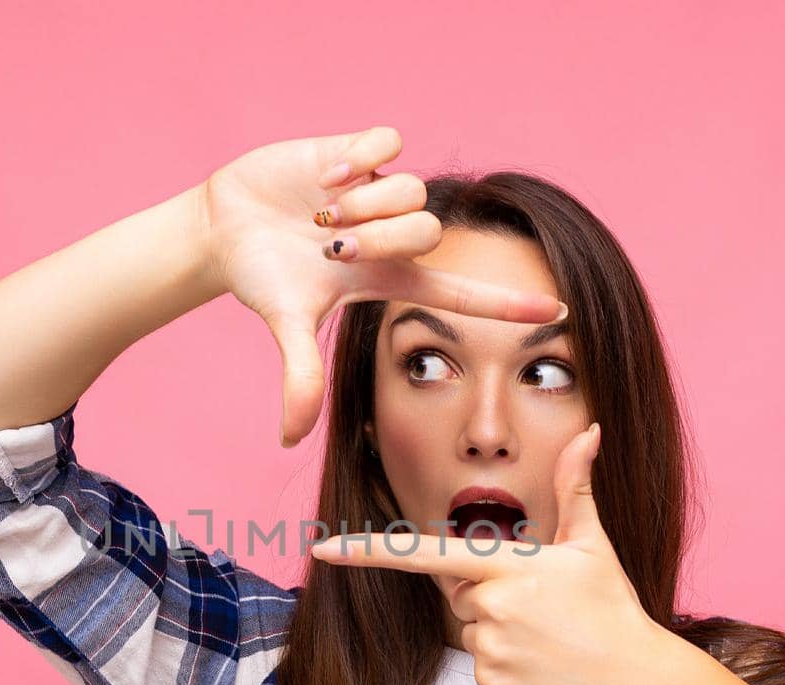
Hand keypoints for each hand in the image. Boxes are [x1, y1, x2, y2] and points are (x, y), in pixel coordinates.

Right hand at [199, 125, 566, 447]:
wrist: (226, 227)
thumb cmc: (263, 278)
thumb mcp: (286, 324)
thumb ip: (300, 376)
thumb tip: (289, 440)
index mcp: (389, 278)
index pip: (461, 293)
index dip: (508, 304)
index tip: (558, 312)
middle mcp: (393, 235)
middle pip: (428, 232)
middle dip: (380, 238)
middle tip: (332, 245)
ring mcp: (379, 192)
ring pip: (412, 189)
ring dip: (365, 204)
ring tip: (321, 213)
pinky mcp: (360, 152)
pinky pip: (388, 144)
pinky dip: (359, 161)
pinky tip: (325, 178)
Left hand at [308, 422, 678, 684]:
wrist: (636, 677)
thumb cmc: (612, 604)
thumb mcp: (592, 543)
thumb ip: (576, 486)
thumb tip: (591, 431)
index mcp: (509, 564)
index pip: (425, 554)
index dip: (368, 552)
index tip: (321, 550)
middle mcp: (491, 605)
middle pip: (458, 590)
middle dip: (488, 592)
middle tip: (541, 605)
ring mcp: (490, 648)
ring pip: (469, 627)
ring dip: (498, 628)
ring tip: (547, 635)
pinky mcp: (493, 683)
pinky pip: (480, 663)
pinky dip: (505, 663)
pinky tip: (543, 663)